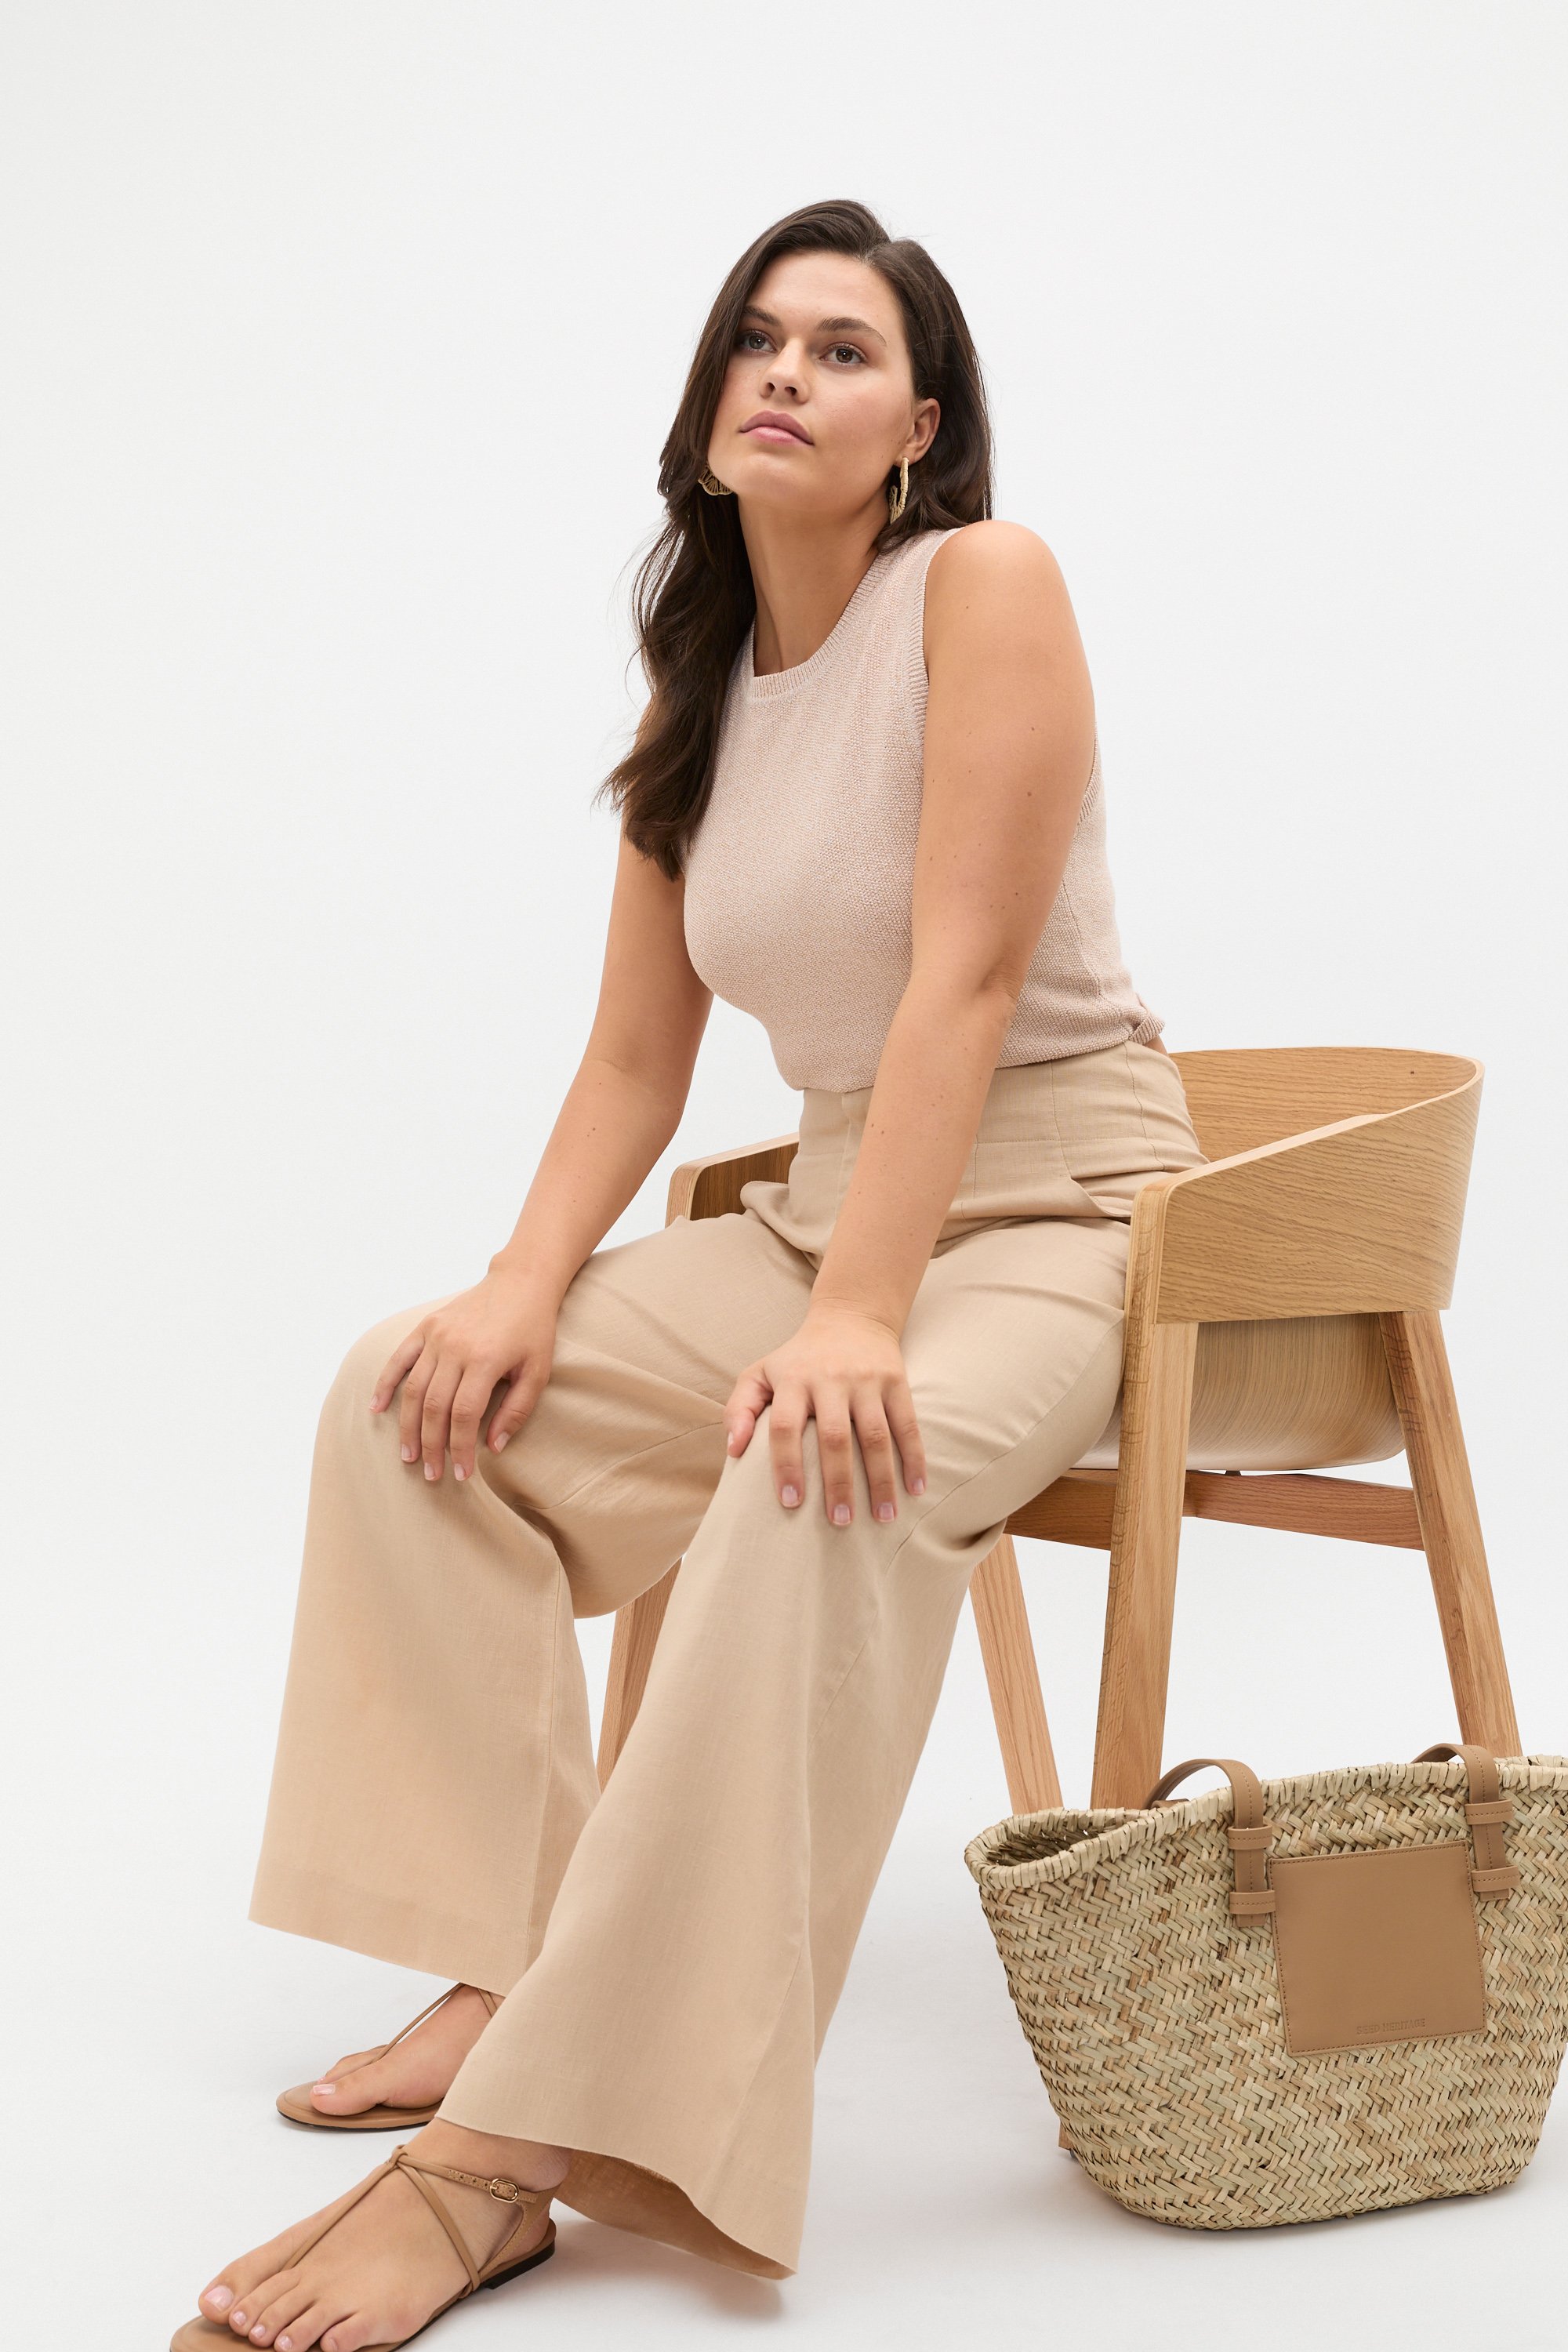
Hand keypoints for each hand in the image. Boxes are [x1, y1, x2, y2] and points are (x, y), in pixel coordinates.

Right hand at [369, 1267, 560, 1481]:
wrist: (520, 1283)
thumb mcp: (538, 1372)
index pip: (464, 1415)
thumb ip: (516, 1411)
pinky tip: (376, 1409)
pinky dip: (385, 1384)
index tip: (461, 1474)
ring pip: (413, 1389)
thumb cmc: (533, 1331)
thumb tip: (493, 1447)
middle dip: (431, 1445)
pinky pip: (399, 1359)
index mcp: (485, 1360)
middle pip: (434, 1407)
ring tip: (408, 1455)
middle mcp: (455, 1347)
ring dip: (408, 1426)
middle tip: (432, 1474)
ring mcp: (437, 1336)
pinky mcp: (426, 1327)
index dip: (460, 1448)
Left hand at [723, 1303, 927, 1526]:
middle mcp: (831, 1378)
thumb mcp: (760, 1373)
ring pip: (876, 1435)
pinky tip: (916, 1490)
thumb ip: (739, 1409)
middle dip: (838, 1483)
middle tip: (839, 1521)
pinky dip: (915, 1459)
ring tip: (883, 1517)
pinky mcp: (896, 1382)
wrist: (851, 1317)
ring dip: (881, 1479)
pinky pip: (908, 1425)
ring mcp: (867, 1380)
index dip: (787, 1465)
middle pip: (834, 1437)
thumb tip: (733, 1451)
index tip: (791, 1503)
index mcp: (793, 1379)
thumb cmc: (797, 1359)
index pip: (785, 1426)